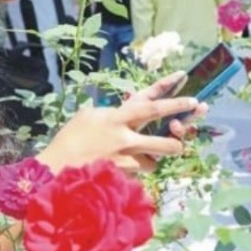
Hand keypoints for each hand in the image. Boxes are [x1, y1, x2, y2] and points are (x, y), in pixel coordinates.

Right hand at [38, 73, 203, 173]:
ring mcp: (125, 155)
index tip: (184, 76)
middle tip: (195, 110)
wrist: (55, 168)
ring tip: (163, 150)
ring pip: (158, 155)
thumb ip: (110, 113)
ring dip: (163, 152)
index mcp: (116, 116)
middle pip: (161, 125)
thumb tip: (121, 112)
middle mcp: (124, 134)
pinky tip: (132, 167)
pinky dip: (142, 168)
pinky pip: (143, 170)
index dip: (167, 87)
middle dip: (180, 117)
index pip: (147, 98)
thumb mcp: (88, 117)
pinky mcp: (124, 174)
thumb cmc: (69, 140)